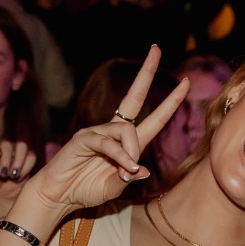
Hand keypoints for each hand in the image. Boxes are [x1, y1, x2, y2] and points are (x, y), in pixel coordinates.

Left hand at [0, 137, 38, 208]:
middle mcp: (2, 146)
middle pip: (7, 144)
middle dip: (6, 159)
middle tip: (3, 174)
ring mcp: (16, 151)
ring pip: (22, 146)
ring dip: (18, 162)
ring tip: (13, 176)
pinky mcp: (28, 158)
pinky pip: (31, 157)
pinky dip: (26, 168)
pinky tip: (18, 178)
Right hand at [17, 46, 187, 225]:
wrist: (59, 196)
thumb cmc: (86, 190)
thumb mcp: (115, 188)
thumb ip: (129, 179)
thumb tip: (142, 171)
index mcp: (127, 142)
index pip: (153, 117)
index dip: (170, 101)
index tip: (185, 82)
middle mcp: (114, 132)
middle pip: (134, 96)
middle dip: (146, 73)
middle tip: (156, 49)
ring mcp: (98, 132)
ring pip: (127, 130)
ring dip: (132, 151)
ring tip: (127, 171)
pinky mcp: (84, 138)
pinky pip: (108, 142)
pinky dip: (119, 155)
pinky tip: (124, 168)